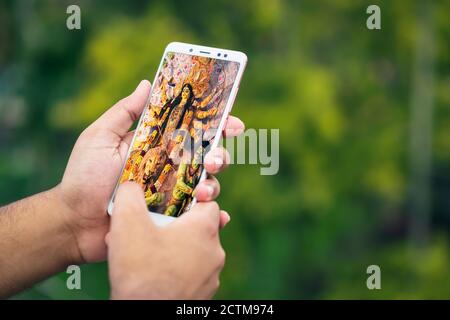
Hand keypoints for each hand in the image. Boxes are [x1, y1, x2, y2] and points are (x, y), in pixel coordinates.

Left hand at [56, 80, 243, 262]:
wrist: (75, 221)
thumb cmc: (84, 177)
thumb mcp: (100, 137)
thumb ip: (124, 112)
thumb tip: (147, 83)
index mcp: (157, 144)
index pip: (191, 130)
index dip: (215, 124)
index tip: (232, 123)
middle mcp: (169, 167)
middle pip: (206, 156)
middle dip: (220, 155)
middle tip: (214, 160)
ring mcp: (172, 193)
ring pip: (207, 184)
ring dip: (214, 185)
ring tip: (202, 191)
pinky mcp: (171, 216)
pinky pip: (198, 215)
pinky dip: (213, 216)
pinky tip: (218, 217)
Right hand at [108, 182, 224, 299]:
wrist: (145, 314)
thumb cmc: (140, 270)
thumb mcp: (127, 223)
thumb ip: (129, 195)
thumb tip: (131, 185)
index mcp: (204, 229)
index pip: (209, 202)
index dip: (190, 199)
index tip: (173, 204)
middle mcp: (215, 251)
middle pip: (201, 227)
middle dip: (178, 226)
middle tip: (155, 229)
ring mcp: (211, 276)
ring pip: (196, 252)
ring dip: (177, 248)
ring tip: (149, 253)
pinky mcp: (204, 295)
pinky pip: (193, 273)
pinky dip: (178, 270)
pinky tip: (155, 272)